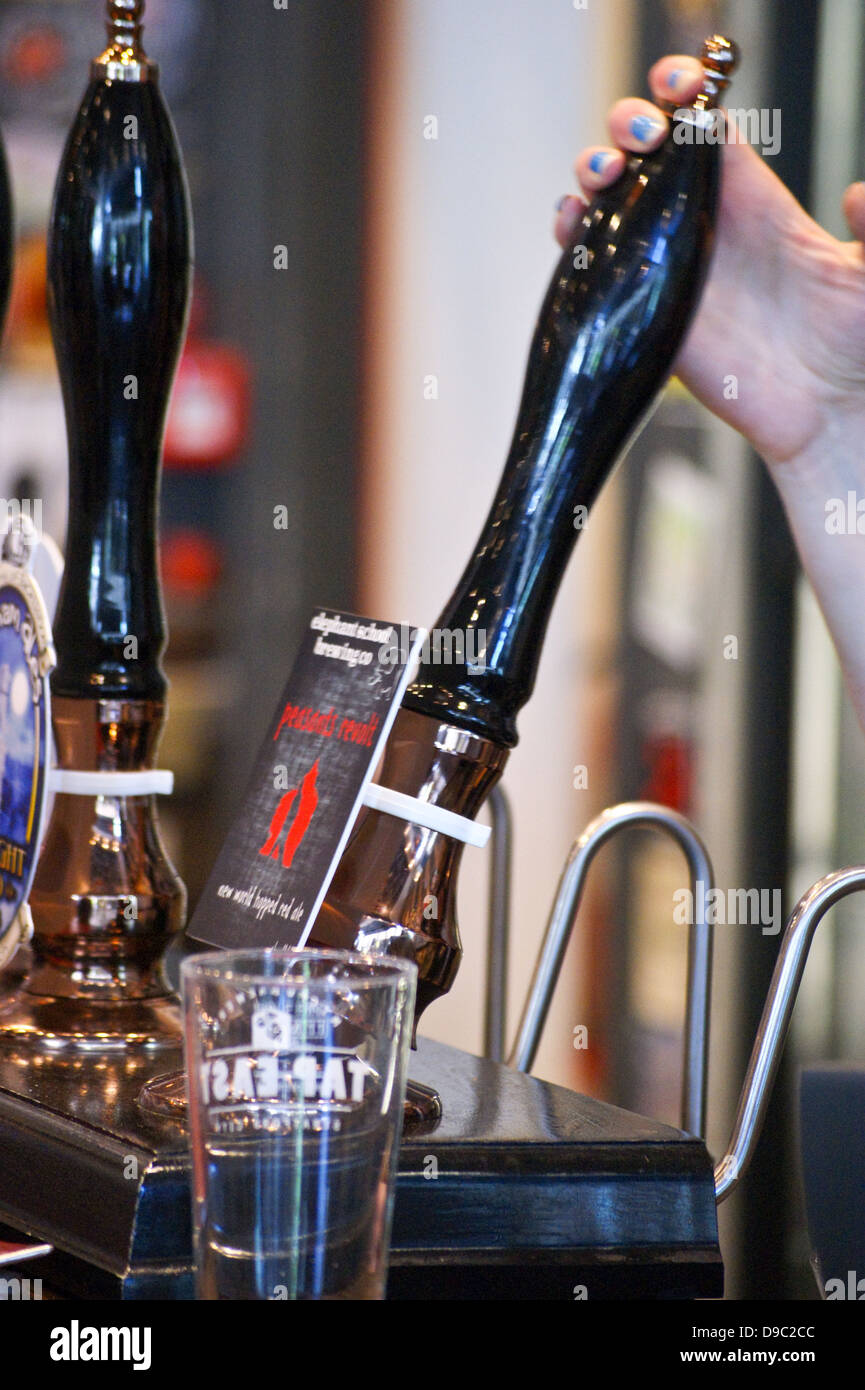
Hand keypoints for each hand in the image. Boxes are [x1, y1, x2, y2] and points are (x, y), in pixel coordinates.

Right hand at [554, 55, 864, 471]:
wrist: (825, 414)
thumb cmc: (859, 344)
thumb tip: (856, 193)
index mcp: (756, 204)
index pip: (706, 130)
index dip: (684, 95)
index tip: (678, 86)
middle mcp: (706, 231)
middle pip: (650, 155)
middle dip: (631, 126)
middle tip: (640, 139)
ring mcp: (670, 271)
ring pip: (615, 203)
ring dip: (595, 173)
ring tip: (602, 175)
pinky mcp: (645, 316)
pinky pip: (597, 269)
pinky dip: (574, 238)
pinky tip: (572, 223)